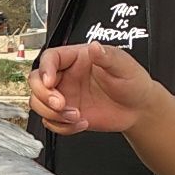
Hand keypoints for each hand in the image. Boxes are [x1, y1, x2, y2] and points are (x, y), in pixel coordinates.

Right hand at [27, 42, 161, 134]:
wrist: (139, 109)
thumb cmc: (132, 82)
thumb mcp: (124, 66)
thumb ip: (107, 56)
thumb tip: (94, 48)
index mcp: (76, 58)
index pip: (50, 58)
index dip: (45, 70)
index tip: (50, 82)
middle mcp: (66, 76)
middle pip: (35, 81)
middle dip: (43, 95)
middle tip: (61, 104)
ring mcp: (65, 96)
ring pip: (38, 103)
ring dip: (52, 113)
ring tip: (75, 115)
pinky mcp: (66, 115)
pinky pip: (51, 122)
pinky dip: (62, 127)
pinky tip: (81, 123)